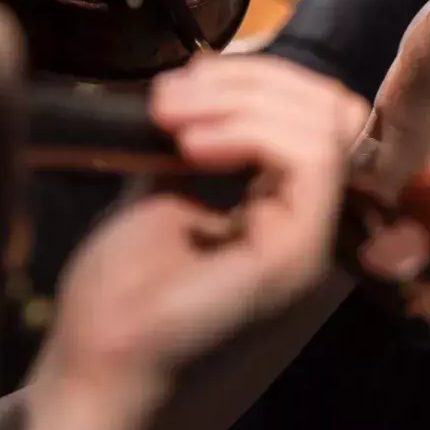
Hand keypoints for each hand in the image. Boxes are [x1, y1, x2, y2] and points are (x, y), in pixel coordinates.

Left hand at [26, 55, 368, 429]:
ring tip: (172, 116)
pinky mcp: (301, 252)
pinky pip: (312, 160)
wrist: (96, 355)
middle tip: (172, 94)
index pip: (320, 110)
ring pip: (327, 123)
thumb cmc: (124, 288)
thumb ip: (206, 137)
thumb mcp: (168, 183)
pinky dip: (253, 131)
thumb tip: (213, 74)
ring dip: (244, 99)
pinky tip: (193, 144)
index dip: (261, 78)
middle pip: (333, 107)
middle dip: (253, 78)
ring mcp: (315, 237)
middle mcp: (316, 218)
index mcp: (291, 202)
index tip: (184, 80)